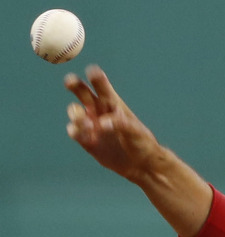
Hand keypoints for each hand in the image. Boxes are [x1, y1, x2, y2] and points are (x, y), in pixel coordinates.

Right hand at [65, 65, 160, 182]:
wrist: (141, 165)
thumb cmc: (143, 144)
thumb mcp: (136, 132)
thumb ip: (121, 124)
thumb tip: (102, 123)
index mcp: (113, 104)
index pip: (102, 86)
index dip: (96, 77)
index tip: (93, 71)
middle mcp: (99, 111)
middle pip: (82, 92)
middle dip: (74, 84)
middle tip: (70, 82)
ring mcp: (91, 124)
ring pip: (75, 111)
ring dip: (76, 114)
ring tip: (87, 123)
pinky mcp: (86, 140)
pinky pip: (74, 131)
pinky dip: (75, 130)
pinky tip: (82, 133)